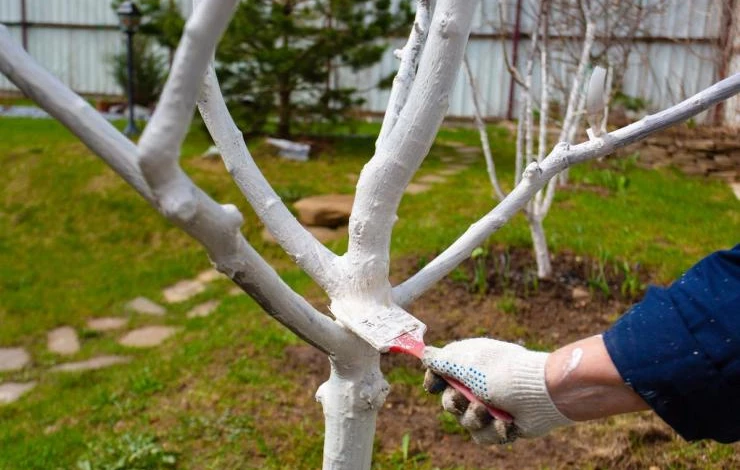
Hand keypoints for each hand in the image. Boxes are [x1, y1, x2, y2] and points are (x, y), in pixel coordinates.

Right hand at [422, 338, 571, 443]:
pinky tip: (507, 423)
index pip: (441, 373)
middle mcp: (478, 384)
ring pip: (465, 422)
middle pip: (449, 402)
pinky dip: (494, 430)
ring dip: (475, 418)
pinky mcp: (502, 424)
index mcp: (469, 364)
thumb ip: (442, 360)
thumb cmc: (503, 372)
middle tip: (465, 400)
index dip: (434, 381)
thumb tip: (424, 353)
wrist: (542, 394)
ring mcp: (491, 405)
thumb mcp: (467, 362)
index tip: (433, 385)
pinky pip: (484, 435)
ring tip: (489, 412)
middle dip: (454, 404)